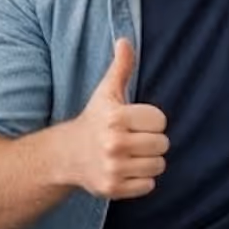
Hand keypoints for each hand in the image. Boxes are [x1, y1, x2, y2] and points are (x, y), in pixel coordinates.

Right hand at [59, 39, 166, 199]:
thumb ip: (121, 67)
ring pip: (158, 166)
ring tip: (131, 155)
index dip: (151, 121)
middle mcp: (114, 143)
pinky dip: (141, 180)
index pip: (160, 121)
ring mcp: (113, 168)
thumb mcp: (106, 92)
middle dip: (151, 142)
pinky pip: (148, 186)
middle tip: (134, 139)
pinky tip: (126, 170)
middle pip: (162, 144)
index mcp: (116, 117)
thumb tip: (125, 40)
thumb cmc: (94, 120)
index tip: (135, 122)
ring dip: (149, 161)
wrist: (66, 155)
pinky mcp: (112, 188)